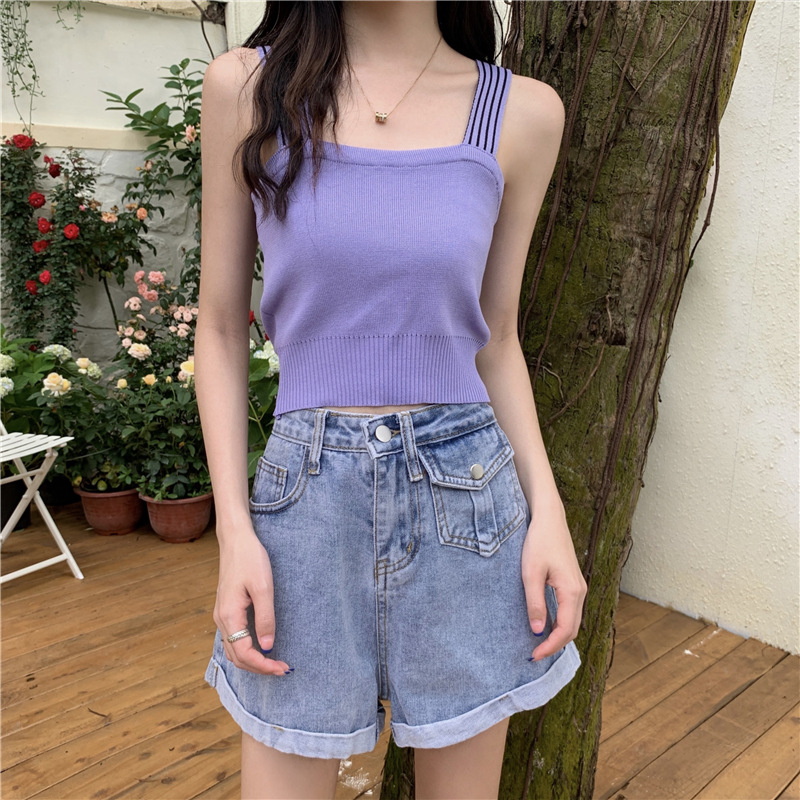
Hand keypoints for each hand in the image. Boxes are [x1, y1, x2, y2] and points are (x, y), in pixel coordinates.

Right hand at [213, 527, 290, 675]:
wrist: (236, 540)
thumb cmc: (250, 559)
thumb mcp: (263, 587)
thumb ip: (265, 618)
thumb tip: (267, 646)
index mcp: (229, 615)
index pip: (244, 653)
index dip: (263, 665)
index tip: (282, 667)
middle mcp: (221, 619)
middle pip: (237, 657)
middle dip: (259, 667)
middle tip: (283, 669)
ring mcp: (222, 615)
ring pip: (233, 650)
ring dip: (253, 661)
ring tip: (274, 662)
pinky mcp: (226, 610)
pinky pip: (233, 639)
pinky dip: (246, 650)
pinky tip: (261, 648)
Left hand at [520, 501, 586, 660]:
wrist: (549, 518)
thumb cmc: (539, 542)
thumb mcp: (531, 573)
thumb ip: (535, 603)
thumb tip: (538, 631)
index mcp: (572, 592)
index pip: (565, 630)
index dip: (550, 647)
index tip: (534, 656)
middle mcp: (580, 592)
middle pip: (572, 630)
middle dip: (555, 645)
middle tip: (534, 654)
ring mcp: (578, 587)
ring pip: (572, 620)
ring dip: (558, 635)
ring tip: (538, 643)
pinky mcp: (572, 582)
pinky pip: (570, 610)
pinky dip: (560, 623)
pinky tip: (546, 625)